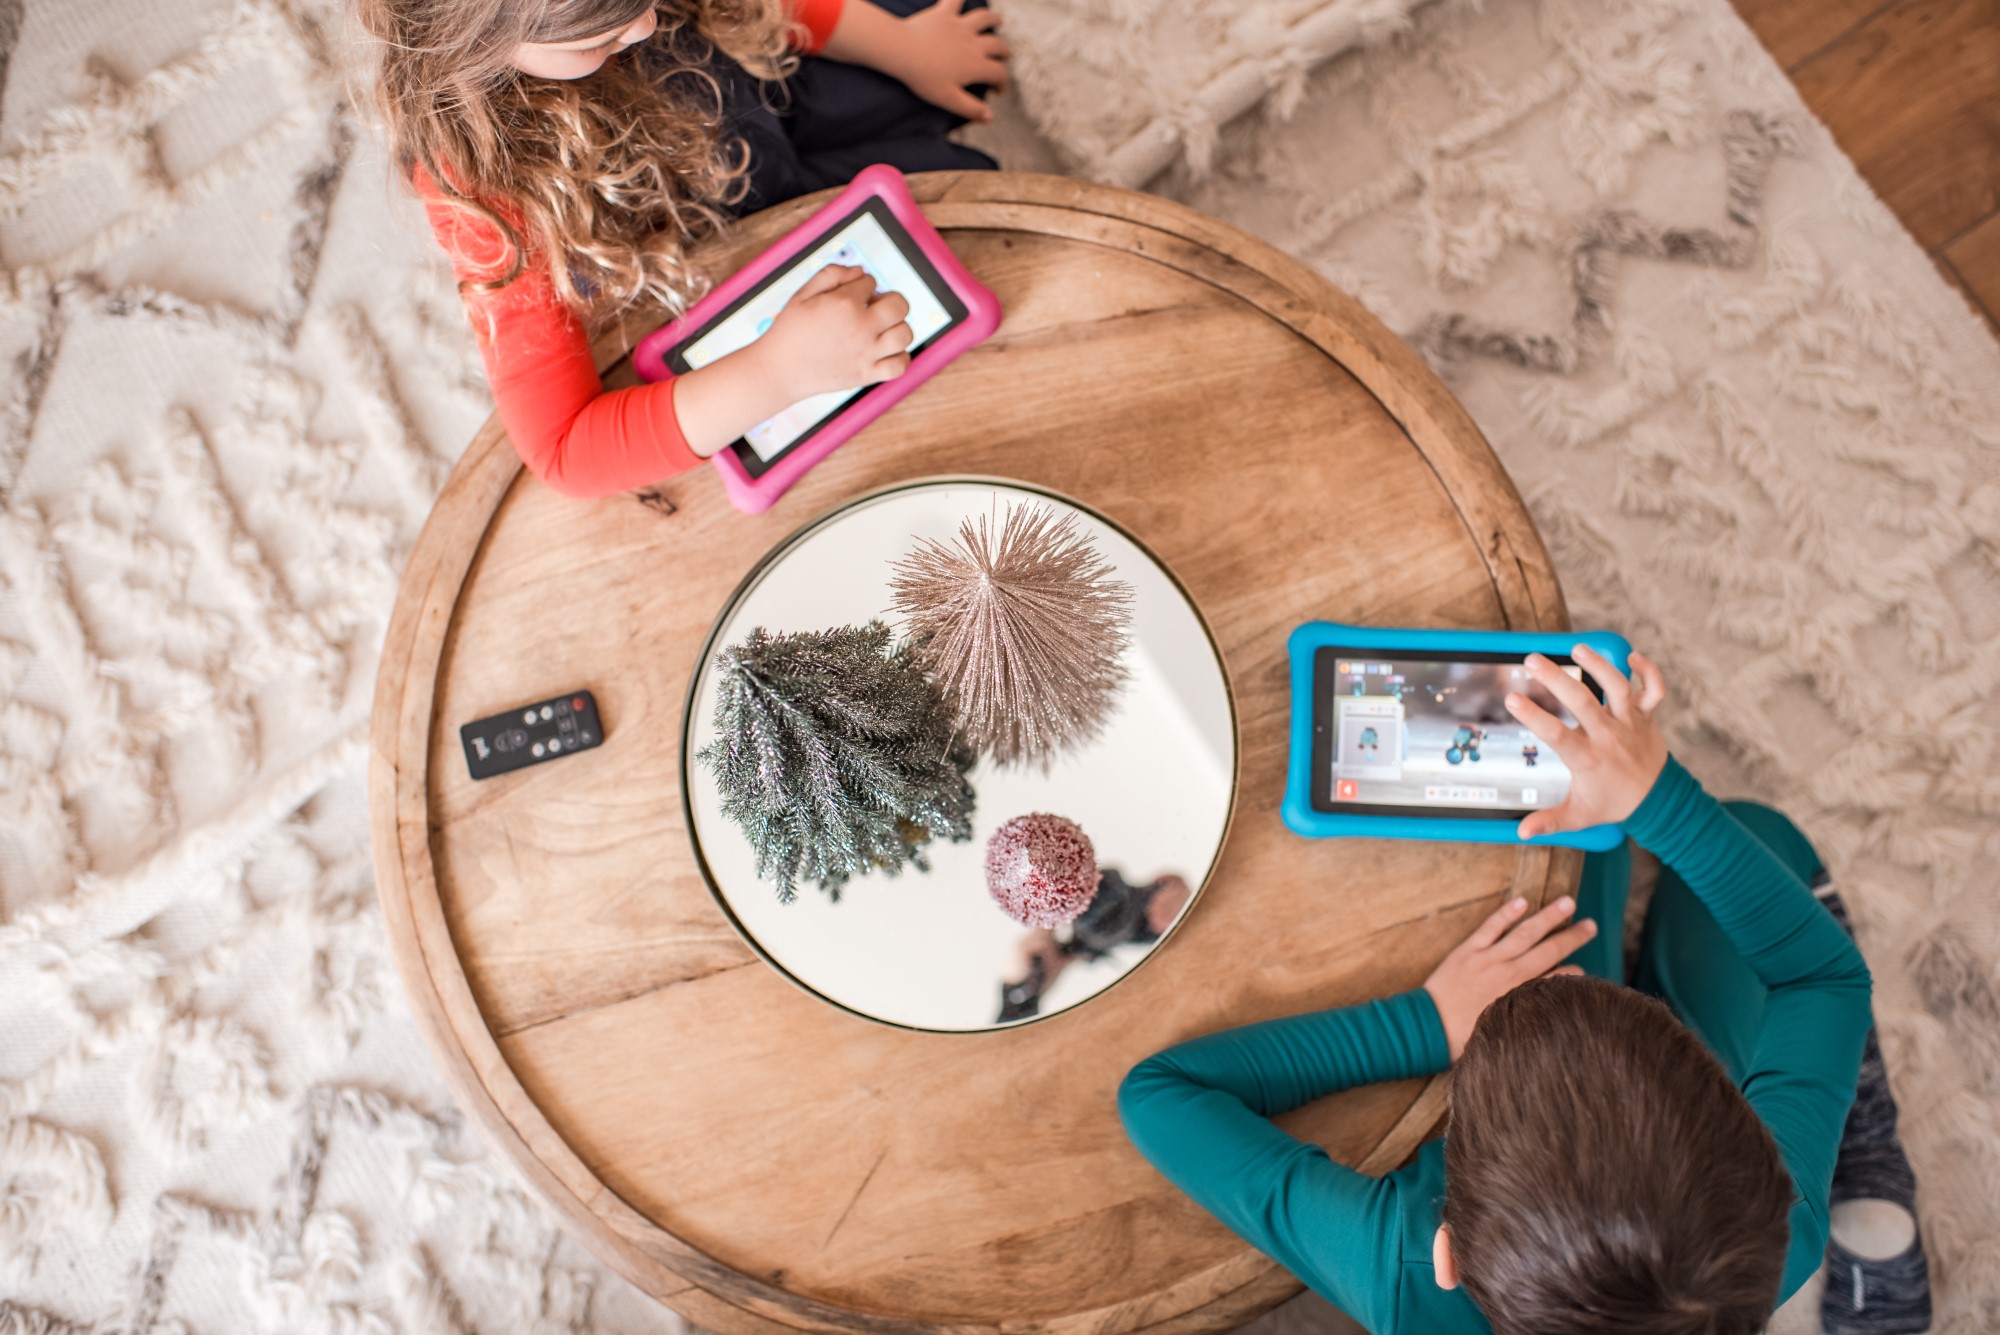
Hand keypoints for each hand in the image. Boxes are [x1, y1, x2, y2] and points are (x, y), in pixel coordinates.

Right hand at [756, 264, 912, 401]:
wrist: (778, 370)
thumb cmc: (789, 331)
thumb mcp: (803, 294)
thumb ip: (831, 274)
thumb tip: (860, 272)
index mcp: (844, 303)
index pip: (871, 282)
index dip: (863, 285)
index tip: (852, 295)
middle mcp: (861, 327)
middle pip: (900, 305)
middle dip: (890, 300)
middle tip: (875, 308)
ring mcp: (867, 353)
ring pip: (905, 334)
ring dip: (898, 327)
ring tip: (882, 330)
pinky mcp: (867, 375)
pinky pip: (901, 365)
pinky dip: (900, 358)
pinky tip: (887, 352)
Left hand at [878, 2, 1009, 120]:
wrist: (902, 50)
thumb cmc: (923, 77)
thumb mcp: (947, 99)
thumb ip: (970, 108)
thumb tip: (989, 117)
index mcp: (975, 65)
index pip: (998, 73)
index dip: (1002, 83)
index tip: (997, 90)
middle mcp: (973, 43)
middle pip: (997, 45)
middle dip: (1004, 51)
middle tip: (1004, 56)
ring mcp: (959, 26)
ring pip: (984, 18)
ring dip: (993, 18)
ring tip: (998, 20)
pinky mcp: (944, 13)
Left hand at [1423, 894, 1595, 1059]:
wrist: (1428, 1028)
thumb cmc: (1464, 1038)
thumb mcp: (1504, 1034)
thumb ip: (1527, 1018)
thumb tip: (1546, 1012)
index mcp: (1521, 997)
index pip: (1559, 979)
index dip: (1573, 973)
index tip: (1581, 970)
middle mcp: (1511, 974)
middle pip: (1550, 950)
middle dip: (1573, 937)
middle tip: (1592, 925)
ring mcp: (1489, 959)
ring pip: (1526, 932)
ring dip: (1549, 916)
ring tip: (1569, 902)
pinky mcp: (1468, 951)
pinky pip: (1492, 927)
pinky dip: (1507, 913)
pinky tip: (1523, 902)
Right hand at [1505, 645, 1669, 839]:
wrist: (1659, 801)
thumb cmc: (1613, 803)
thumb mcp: (1579, 815)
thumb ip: (1549, 822)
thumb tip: (1521, 833)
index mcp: (1588, 759)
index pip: (1557, 734)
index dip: (1534, 716)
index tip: (1512, 699)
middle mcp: (1609, 736)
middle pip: (1582, 702)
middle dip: (1556, 679)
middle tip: (1532, 661)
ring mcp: (1630, 723)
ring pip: (1618, 687)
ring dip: (1599, 666)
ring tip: (1576, 648)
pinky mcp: (1647, 715)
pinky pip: (1654, 689)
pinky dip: (1648, 670)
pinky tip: (1631, 656)